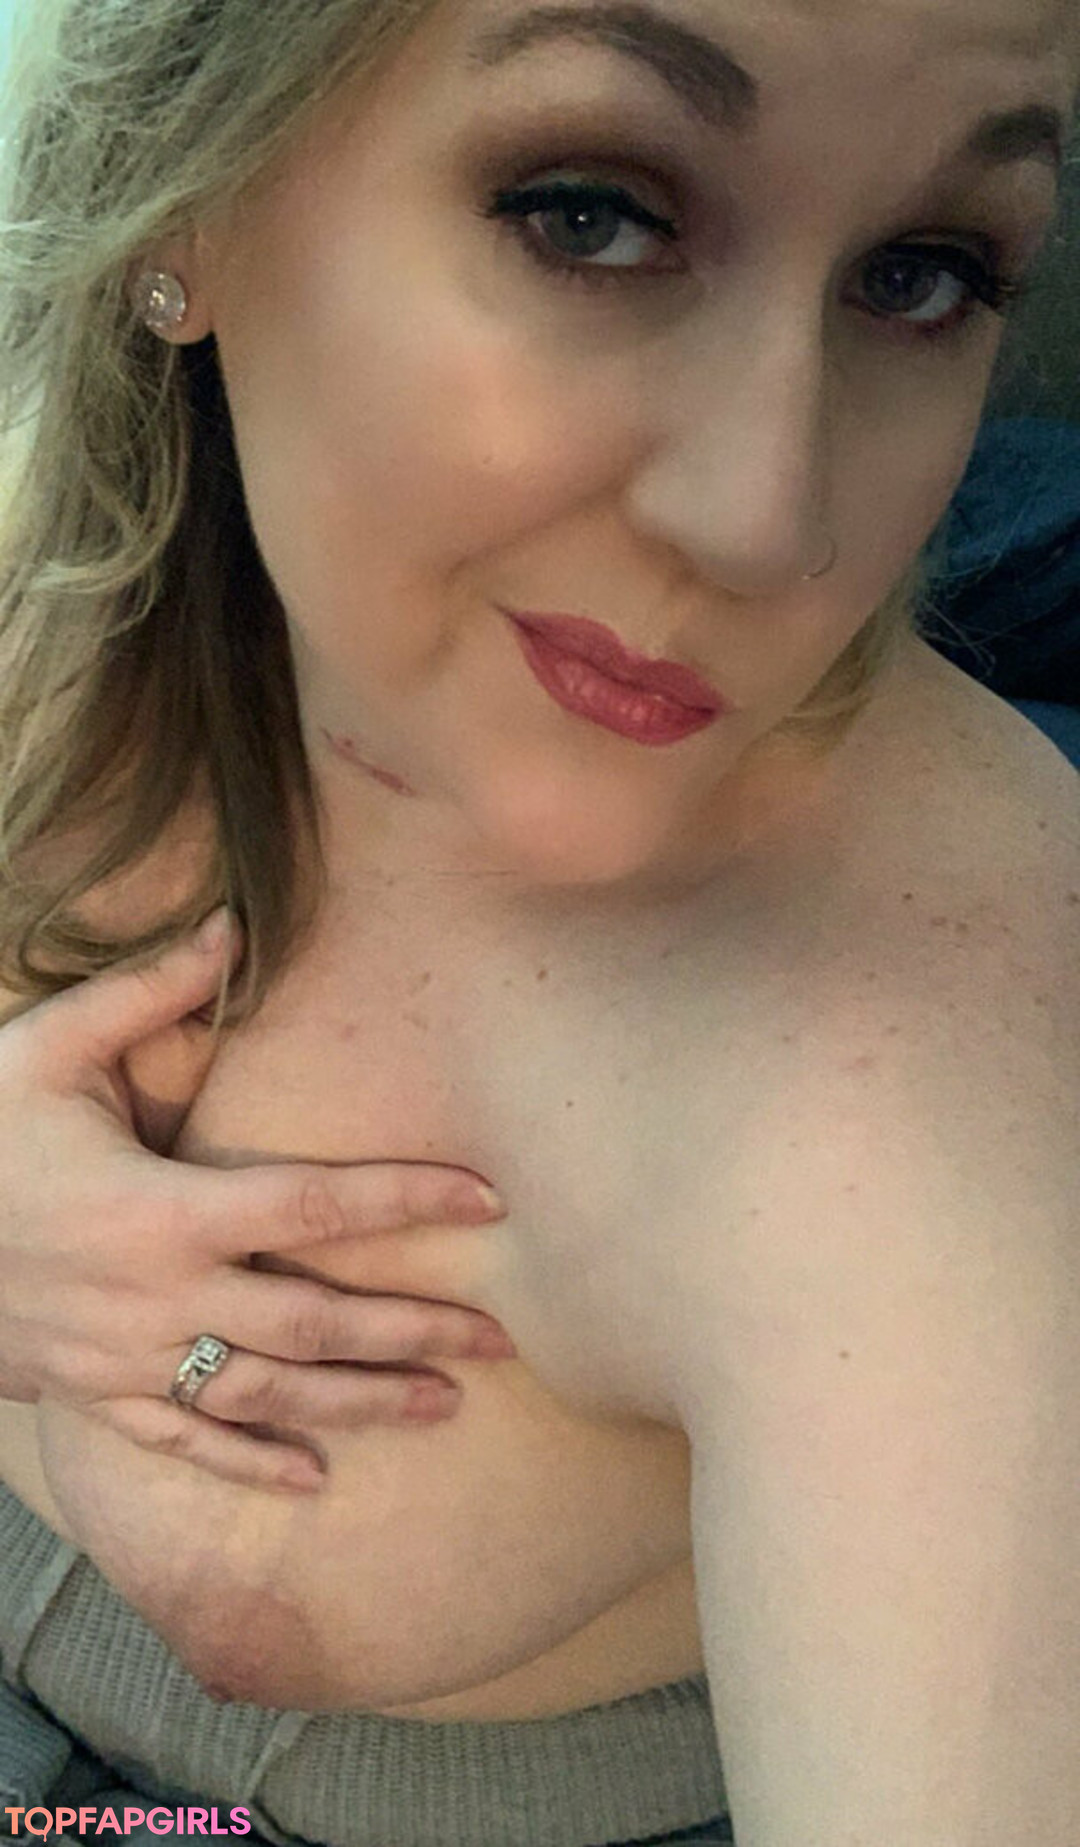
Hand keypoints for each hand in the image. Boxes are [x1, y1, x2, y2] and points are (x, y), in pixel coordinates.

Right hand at [0, 911, 511, 1491]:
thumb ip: (146, 993)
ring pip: (268, 1394)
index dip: (406, 1200)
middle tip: (503, 1337)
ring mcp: (130, 1360)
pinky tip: (315, 1480)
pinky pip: (184, 1442)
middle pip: (314, 1321)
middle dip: (414, 1328)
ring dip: (360, 1402)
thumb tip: (233, 925)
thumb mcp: (45, 1053)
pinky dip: (249, 1465)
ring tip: (446, 1402)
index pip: (313, 1206)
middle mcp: (162, 1297)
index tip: (488, 1203)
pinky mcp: (97, 1396)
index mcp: (163, 1210)